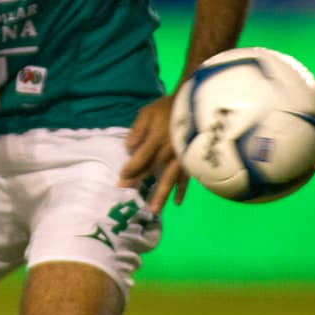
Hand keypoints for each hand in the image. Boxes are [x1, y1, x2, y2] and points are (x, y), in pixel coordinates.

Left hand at [119, 95, 187, 212]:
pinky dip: (182, 190)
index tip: (120, 177)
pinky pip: (186, 178)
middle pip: (152, 171)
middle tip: (128, 196)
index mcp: (156, 140)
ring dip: (161, 195)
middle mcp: (168, 152)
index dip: (130, 169)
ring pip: (169, 180)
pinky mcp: (191, 161)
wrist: (194, 104)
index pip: (140, 159)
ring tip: (154, 210)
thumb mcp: (148, 112)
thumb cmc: (168, 107)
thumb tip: (128, 147)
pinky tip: (177, 202)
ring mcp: (181, 158)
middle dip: (139, 183)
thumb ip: (138, 129)